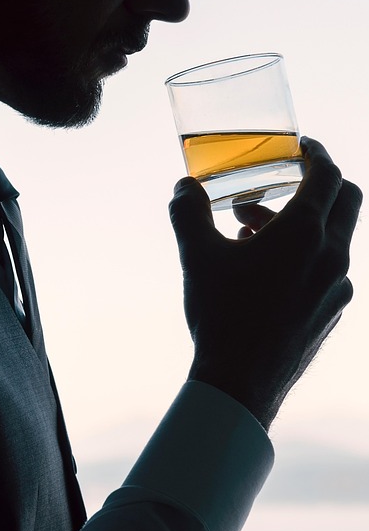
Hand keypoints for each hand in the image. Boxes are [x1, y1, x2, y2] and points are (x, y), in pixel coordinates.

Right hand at [169, 138, 362, 429]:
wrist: (240, 383)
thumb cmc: (220, 314)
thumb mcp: (197, 256)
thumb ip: (188, 212)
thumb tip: (184, 186)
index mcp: (304, 233)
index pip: (327, 174)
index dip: (316, 153)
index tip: (301, 146)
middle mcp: (332, 255)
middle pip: (346, 199)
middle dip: (317, 183)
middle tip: (280, 185)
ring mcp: (338, 286)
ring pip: (333, 236)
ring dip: (301, 222)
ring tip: (251, 234)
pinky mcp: (334, 310)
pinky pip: (329, 267)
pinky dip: (306, 254)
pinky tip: (267, 271)